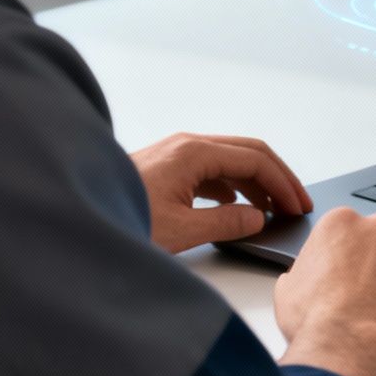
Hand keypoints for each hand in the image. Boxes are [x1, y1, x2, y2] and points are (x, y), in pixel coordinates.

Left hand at [129, 133, 312, 253]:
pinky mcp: (165, 167)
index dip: (282, 184)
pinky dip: (233, 186)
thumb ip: (226, 223)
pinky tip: (236, 207)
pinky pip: (211, 170)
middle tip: (297, 203)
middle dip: (277, 178)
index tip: (298, 205)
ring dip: (255, 183)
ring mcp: (175, 154)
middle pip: (248, 152)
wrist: (77, 215)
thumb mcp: (181, 230)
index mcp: (194, 153)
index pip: (255, 160)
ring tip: (272, 210)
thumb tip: (257, 218)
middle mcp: (186, 145)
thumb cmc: (120, 216)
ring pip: (230, 160)